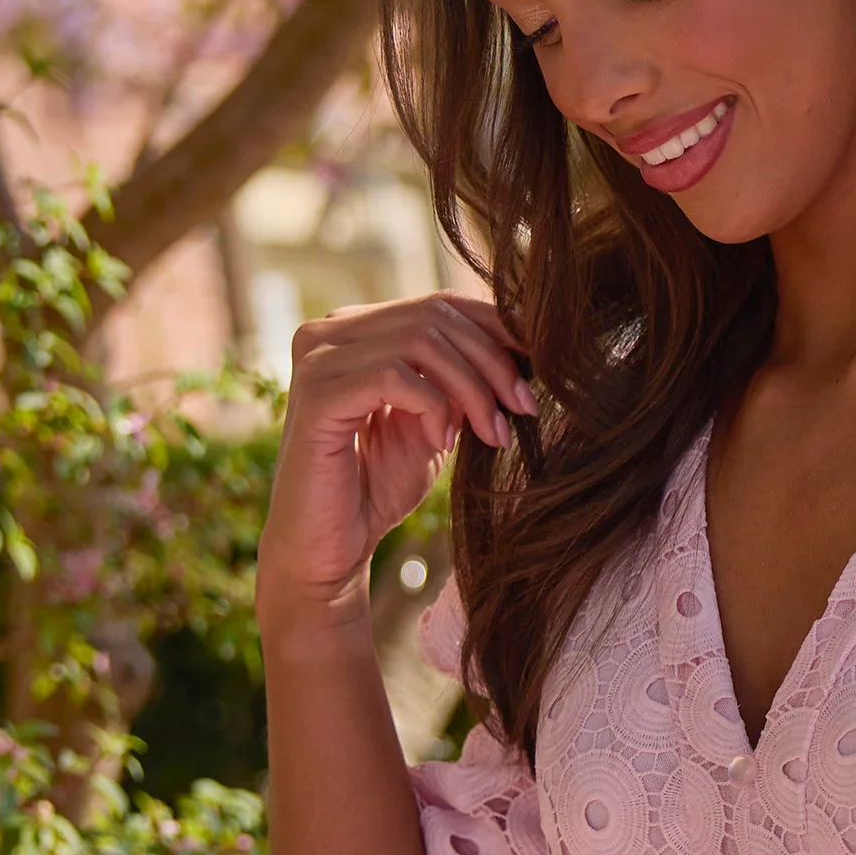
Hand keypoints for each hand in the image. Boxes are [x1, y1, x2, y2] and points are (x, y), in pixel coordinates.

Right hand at [256, 293, 533, 638]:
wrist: (328, 550)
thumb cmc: (377, 488)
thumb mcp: (435, 423)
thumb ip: (462, 381)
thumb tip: (521, 344)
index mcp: (356, 330)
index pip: (439, 304)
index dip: (497, 330)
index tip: (539, 369)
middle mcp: (329, 332)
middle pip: (435, 316)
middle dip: (493, 362)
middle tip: (524, 408)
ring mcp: (316, 358)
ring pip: (422, 341)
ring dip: (472, 387)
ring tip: (493, 432)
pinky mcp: (316, 393)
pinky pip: (394, 375)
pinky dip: (433, 406)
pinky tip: (442, 442)